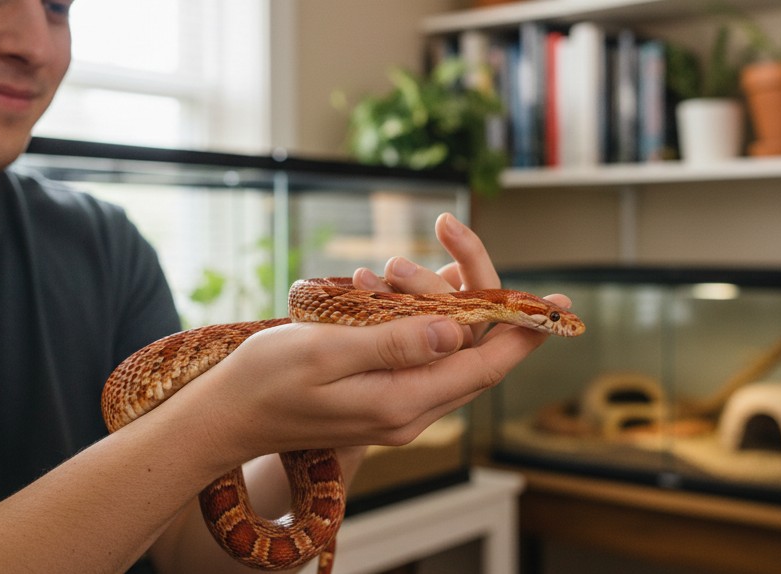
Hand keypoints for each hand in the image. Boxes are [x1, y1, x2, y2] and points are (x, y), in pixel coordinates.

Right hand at [175, 213, 569, 469]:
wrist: (225, 415)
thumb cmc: (265, 381)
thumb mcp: (325, 353)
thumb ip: (394, 344)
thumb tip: (456, 331)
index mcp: (402, 403)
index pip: (484, 366)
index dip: (522, 330)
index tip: (555, 301)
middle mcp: (410, 411)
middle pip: (472, 353)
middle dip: (470, 293)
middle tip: (451, 235)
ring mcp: (397, 406)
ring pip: (444, 348)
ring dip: (430, 298)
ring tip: (387, 268)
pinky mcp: (382, 395)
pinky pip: (417, 351)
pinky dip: (408, 314)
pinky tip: (376, 287)